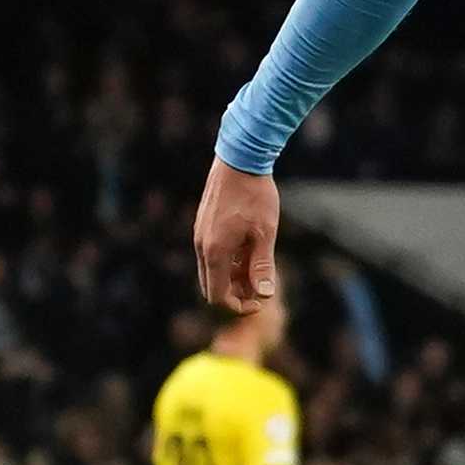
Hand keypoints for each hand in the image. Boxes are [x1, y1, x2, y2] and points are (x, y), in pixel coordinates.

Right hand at [195, 160, 281, 309]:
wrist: (240, 159)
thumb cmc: (255, 196)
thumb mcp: (265, 234)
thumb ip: (262, 266)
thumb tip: (265, 295)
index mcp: (215, 252)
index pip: (218, 296)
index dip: (238, 306)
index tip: (260, 301)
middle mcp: (202, 246)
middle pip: (212, 286)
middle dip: (236, 292)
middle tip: (260, 284)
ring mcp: (200, 234)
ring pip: (212, 270)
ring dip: (232, 276)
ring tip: (257, 264)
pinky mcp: (203, 224)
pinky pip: (211, 254)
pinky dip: (227, 260)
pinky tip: (247, 248)